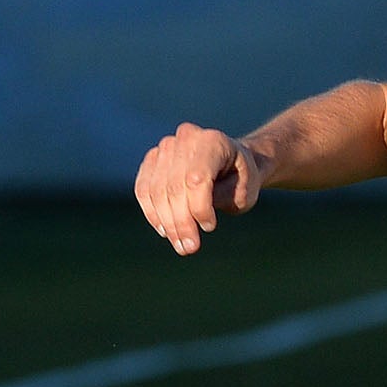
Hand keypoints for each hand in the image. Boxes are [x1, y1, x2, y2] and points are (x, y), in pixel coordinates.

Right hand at [135, 123, 267, 255]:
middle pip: (174, 187)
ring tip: (180, 245)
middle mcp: (186, 138)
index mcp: (213, 141)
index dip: (199, 208)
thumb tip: (191, 215)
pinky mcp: (152, 160)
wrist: (233, 163)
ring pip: (156, 191)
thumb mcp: (243, 192)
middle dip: (180, 222)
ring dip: (166, 223)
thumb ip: (219, 197)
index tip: (210, 227)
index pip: (196, 178)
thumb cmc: (241, 180)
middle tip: (189, 248)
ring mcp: (166, 147)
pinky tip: (165, 231)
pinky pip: (144, 189)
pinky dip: (152, 213)